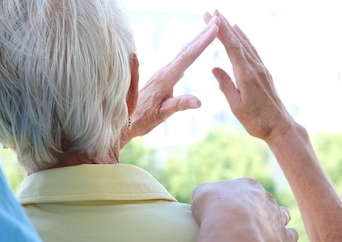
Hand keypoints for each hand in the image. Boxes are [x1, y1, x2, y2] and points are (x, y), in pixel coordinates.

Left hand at [120, 15, 220, 147]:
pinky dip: (190, 50)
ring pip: (183, 52)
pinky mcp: (162, 77)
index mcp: (165, 79)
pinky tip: (194, 48)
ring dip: (197, 39)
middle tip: (217, 19)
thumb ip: (179, 105)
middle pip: (186, 49)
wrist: (125, 121)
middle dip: (202, 34)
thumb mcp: (162, 114)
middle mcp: (164, 72)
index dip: (202, 42)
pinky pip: (179, 59)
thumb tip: (198, 101)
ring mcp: (163, 73)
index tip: (214, 29)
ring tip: (210, 29)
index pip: (188, 57)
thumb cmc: (142, 119)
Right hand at [191, 178, 297, 241]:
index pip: (247, 188)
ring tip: (264, 232)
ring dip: (276, 221)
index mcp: (248, 185)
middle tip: (244, 224)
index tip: (231, 209)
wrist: (231, 233)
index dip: (239, 199)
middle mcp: (267, 198)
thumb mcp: (201, 194)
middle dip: (257, 210)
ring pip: (283, 215)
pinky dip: (286, 238)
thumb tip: (208, 197)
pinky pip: (291, 236)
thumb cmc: (213, 211)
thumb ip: (207, 193)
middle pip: (265, 201)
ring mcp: (277, 217)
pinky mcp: (283, 238)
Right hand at [205, 11, 294, 142]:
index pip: (231, 47)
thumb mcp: (236, 106)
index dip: (219, 30)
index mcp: (246, 75)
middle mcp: (255, 67)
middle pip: (238, 41)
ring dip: (234, 29)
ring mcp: (261, 69)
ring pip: (245, 44)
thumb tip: (214, 68)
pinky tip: (240, 35)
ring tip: (224, 18)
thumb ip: (226, 85)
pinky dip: (244, 39)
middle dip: (224, 25)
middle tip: (211, 11)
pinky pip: (252, 51)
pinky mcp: (264, 72)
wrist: (279, 126)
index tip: (209, 17)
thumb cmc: (256, 121)